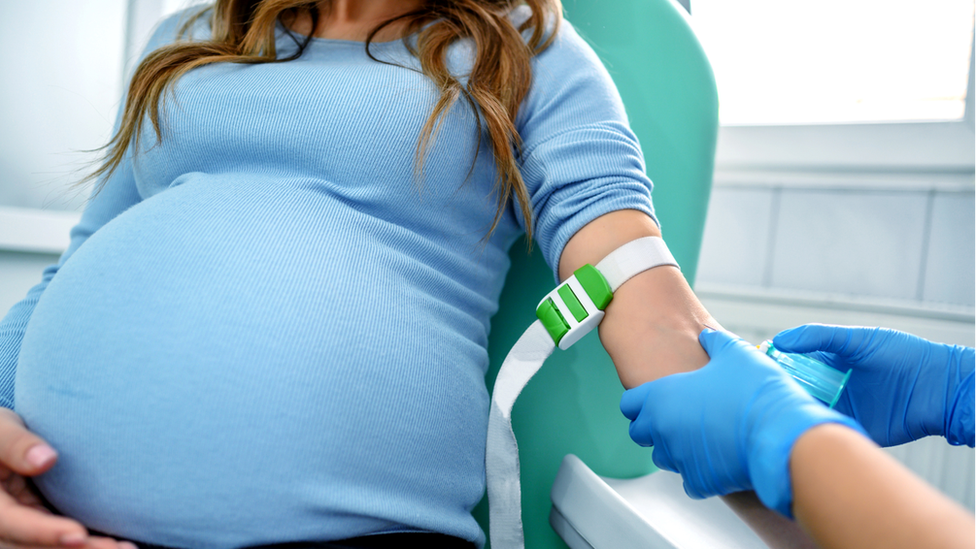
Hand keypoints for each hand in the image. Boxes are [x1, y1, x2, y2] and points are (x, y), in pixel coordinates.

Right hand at [0, 408, 131, 548]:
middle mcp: (3, 526)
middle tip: (117, 548)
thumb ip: (16, 444)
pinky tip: (120, 546)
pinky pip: (60, 543)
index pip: (15, 524)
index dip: (46, 532)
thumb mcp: (1, 431)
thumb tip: (46, 459)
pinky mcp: (40, 526)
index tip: (79, 535)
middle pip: (35, 547)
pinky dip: (88, 546)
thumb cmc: (0, 433)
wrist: (3, 446)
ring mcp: (21, 530)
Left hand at [621, 328, 860, 516]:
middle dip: (654, 426)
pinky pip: (690, 480)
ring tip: (702, 436)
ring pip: (664, 457)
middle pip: (640, 432)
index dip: (641, 400)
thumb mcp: (734, 353)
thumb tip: (707, 336)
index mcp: (662, 397)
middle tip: (679, 417)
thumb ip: (714, 342)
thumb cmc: (756, 392)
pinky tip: (718, 457)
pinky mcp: (699, 482)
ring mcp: (679, 458)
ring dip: (676, 448)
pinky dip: (700, 472)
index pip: (629, 403)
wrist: (780, 434)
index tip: (654, 399)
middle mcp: (663, 429)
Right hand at [773, 324, 975, 446]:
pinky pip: (823, 433)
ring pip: (803, 411)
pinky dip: (809, 432)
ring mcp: (838, 409)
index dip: (771, 365)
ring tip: (771, 411)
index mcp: (828, 362)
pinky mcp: (850, 429)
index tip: (753, 366)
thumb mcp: (858, 340)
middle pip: (791, 390)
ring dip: (789, 412)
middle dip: (775, 391)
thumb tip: (780, 340)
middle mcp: (829, 386)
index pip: (790, 363)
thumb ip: (819, 338)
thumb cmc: (904, 356)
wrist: (939, 389)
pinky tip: (797, 427)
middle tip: (756, 392)